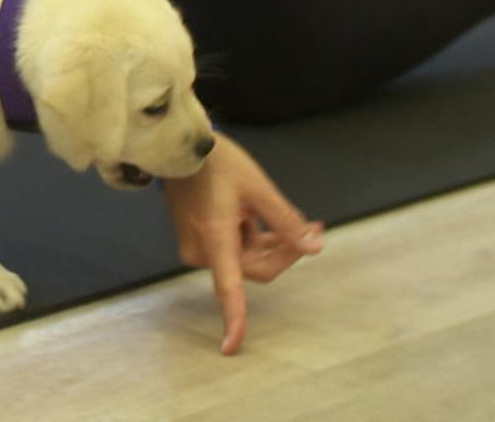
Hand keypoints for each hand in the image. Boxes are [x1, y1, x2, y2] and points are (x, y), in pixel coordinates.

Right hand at [160, 134, 323, 354]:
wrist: (181, 147)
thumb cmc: (217, 163)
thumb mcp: (259, 189)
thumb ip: (287, 222)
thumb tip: (313, 248)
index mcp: (215, 239)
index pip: (228, 289)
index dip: (233, 320)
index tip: (232, 348)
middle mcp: (201, 250)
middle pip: (252, 268)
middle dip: (283, 251)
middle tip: (313, 226)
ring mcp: (196, 246)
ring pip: (245, 259)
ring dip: (269, 242)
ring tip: (288, 216)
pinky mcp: (196, 239)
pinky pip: (232, 249)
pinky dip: (251, 237)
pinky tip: (259, 216)